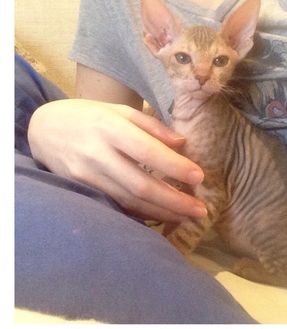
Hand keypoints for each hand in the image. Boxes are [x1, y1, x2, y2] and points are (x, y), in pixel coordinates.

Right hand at [28, 99, 207, 221]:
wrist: (43, 130)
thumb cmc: (89, 117)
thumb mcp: (119, 111)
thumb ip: (151, 125)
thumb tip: (182, 143)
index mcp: (108, 127)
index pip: (146, 151)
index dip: (174, 167)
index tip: (200, 177)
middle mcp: (97, 153)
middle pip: (141, 185)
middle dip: (175, 201)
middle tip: (201, 210)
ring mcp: (88, 176)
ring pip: (131, 202)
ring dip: (163, 212)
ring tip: (189, 216)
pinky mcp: (83, 191)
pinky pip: (119, 207)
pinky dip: (144, 214)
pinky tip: (165, 217)